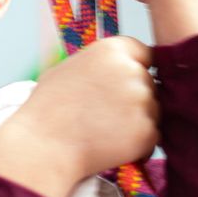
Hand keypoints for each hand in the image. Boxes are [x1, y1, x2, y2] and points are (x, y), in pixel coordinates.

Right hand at [0, 37, 157, 196]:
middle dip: (135, 98)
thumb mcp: (67, 68)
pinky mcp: (147, 131)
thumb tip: (116, 66)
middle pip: (149, 83)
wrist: (44, 145)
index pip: (144, 53)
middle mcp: (132, 71)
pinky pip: (152, 137)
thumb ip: (99, 63)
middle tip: (106, 113)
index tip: (124, 83)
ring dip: (137, 121)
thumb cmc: (48, 108)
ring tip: (104, 131)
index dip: (136, 68)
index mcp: (112, 50)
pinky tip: (110, 146)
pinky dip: (138, 144)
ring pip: (153, 111)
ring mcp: (142, 102)